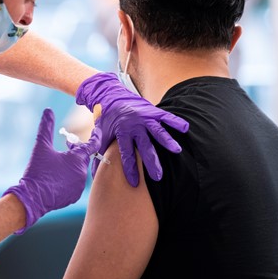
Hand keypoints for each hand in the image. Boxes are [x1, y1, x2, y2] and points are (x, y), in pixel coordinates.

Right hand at [4, 108, 100, 233]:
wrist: (32, 198)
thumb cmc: (37, 171)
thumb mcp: (41, 146)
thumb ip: (46, 127)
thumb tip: (48, 110)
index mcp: (77, 159)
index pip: (92, 145)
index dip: (95, 136)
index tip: (98, 131)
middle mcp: (82, 173)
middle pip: (83, 158)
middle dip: (76, 151)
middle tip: (67, 145)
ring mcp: (79, 186)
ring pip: (79, 170)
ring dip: (72, 165)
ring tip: (60, 162)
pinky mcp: (74, 196)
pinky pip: (75, 183)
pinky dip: (69, 178)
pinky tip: (58, 177)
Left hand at [75, 72, 189, 185]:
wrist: (110, 95)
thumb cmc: (106, 119)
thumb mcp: (99, 134)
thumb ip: (97, 152)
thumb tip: (92, 172)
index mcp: (120, 132)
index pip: (126, 154)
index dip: (129, 169)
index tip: (134, 183)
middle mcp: (134, 125)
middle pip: (144, 146)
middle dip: (151, 163)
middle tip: (158, 177)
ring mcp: (144, 117)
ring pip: (157, 131)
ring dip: (167, 141)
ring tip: (176, 151)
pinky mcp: (152, 111)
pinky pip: (165, 116)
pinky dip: (175, 121)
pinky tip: (185, 128)